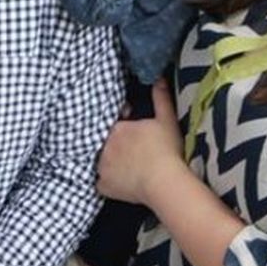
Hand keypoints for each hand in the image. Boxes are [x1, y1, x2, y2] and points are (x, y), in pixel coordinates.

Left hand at [97, 81, 185, 205]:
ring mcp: (102, 167)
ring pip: (100, 161)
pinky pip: (101, 182)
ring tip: (124, 165)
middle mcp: (105, 146)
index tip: (134, 131)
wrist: (165, 182)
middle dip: (114, 143)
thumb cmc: (166, 150)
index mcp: (117, 128)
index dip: (124, 125)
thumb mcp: (166, 120)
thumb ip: (161, 98)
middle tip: (131, 150)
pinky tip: (119, 182)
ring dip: (108, 161)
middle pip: (105, 141)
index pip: (114, 123)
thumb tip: (158, 79)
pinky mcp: (104, 186)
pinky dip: (108, 182)